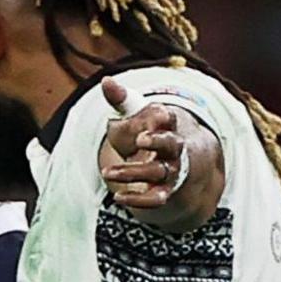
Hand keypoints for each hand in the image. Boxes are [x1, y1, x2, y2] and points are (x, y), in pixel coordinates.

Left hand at [99, 76, 187, 209]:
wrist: (167, 160)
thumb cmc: (145, 130)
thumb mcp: (134, 113)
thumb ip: (121, 98)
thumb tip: (106, 81)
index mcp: (167, 124)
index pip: (170, 117)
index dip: (162, 115)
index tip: (154, 114)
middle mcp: (174, 147)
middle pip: (171, 144)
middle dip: (156, 142)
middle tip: (138, 139)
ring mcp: (171, 170)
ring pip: (157, 172)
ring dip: (133, 173)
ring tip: (107, 173)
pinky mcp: (164, 191)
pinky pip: (156, 199)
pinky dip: (138, 200)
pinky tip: (117, 198)